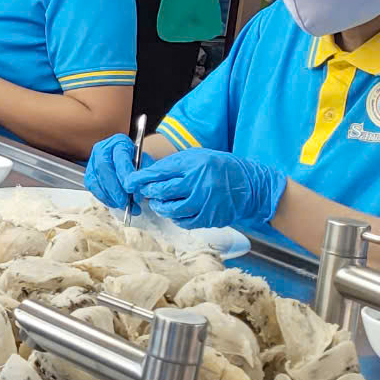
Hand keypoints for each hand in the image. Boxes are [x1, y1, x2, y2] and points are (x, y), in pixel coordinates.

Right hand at [84, 134, 137, 210]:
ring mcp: (93, 160)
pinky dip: (103, 197)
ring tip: (122, 206)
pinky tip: (113, 202)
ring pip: (96, 179)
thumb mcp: (145, 162)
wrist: (127, 159)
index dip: (125, 174)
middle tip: (124, 202)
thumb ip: (143, 175)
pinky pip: (92, 186)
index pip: (120, 157)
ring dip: (109, 196)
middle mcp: (103, 149)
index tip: (132, 188)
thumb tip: (138, 191)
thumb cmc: (137, 161)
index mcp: (119, 142)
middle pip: (104, 168)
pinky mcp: (89, 172)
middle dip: (114, 188)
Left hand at [124, 148, 286, 229]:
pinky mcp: (210, 218)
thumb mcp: (197, 157)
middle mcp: (199, 183)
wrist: (250, 186)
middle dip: (151, 193)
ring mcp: (205, 202)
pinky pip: (184, 222)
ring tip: (161, 202)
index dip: (141, 178)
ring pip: (171, 210)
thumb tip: (145, 176)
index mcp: (195, 164)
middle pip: (163, 192)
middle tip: (148, 192)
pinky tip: (178, 210)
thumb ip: (173, 166)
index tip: (129, 182)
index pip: (160, 172)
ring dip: (161, 207)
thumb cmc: (219, 168)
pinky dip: (176, 217)